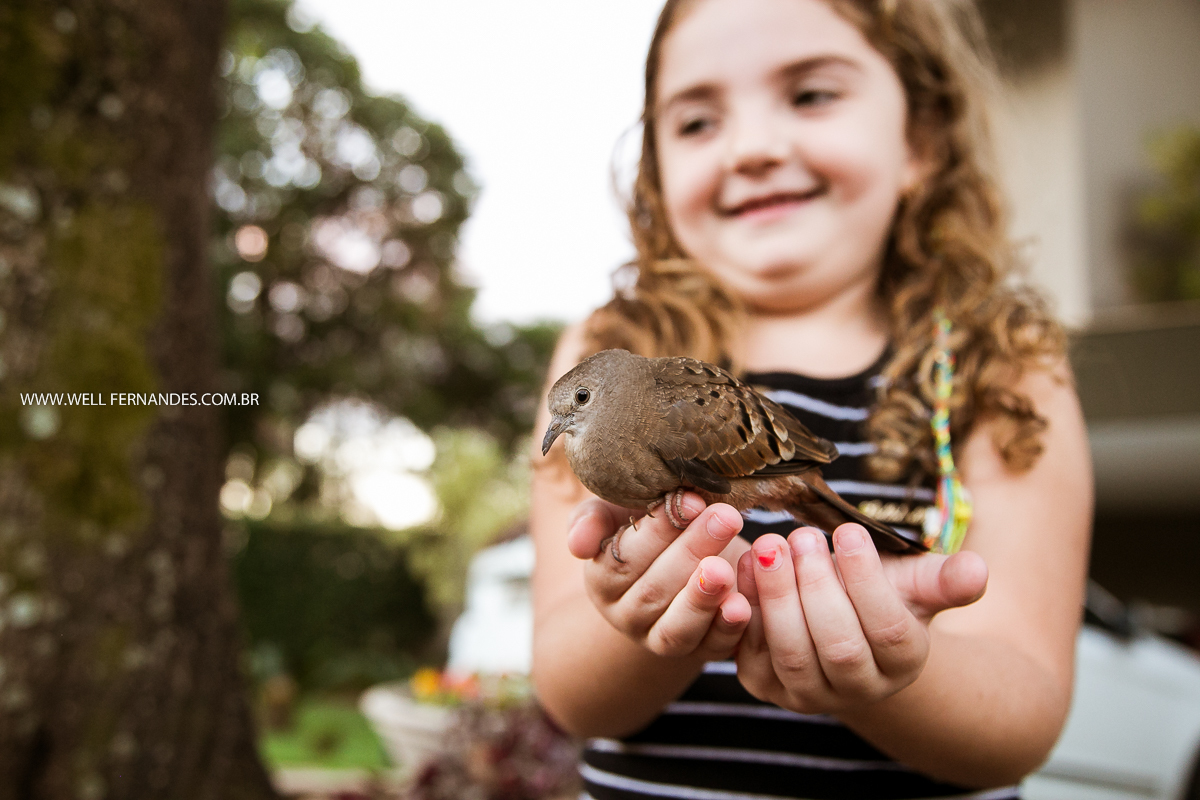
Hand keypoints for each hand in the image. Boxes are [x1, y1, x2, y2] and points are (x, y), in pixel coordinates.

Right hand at [566, 494, 751, 660]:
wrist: (683, 559)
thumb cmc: (649, 528)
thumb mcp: (617, 513)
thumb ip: (593, 520)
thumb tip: (577, 544)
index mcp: (603, 580)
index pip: (624, 559)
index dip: (657, 532)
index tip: (691, 500)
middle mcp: (627, 616)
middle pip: (654, 590)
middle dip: (692, 551)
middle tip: (725, 517)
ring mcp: (662, 639)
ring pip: (677, 627)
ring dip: (703, 597)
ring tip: (724, 568)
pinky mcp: (700, 652)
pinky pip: (712, 647)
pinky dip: (728, 628)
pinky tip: (742, 604)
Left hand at [735, 524, 987, 713]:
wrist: (838, 621)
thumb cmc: (882, 592)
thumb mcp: (916, 582)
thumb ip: (945, 579)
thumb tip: (978, 570)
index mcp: (902, 664)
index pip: (887, 630)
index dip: (867, 581)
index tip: (847, 531)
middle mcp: (858, 690)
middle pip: (838, 647)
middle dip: (817, 588)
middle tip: (800, 535)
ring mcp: (807, 694)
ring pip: (791, 654)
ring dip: (777, 597)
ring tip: (769, 546)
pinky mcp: (763, 683)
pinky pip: (749, 651)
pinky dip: (745, 608)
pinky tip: (743, 564)